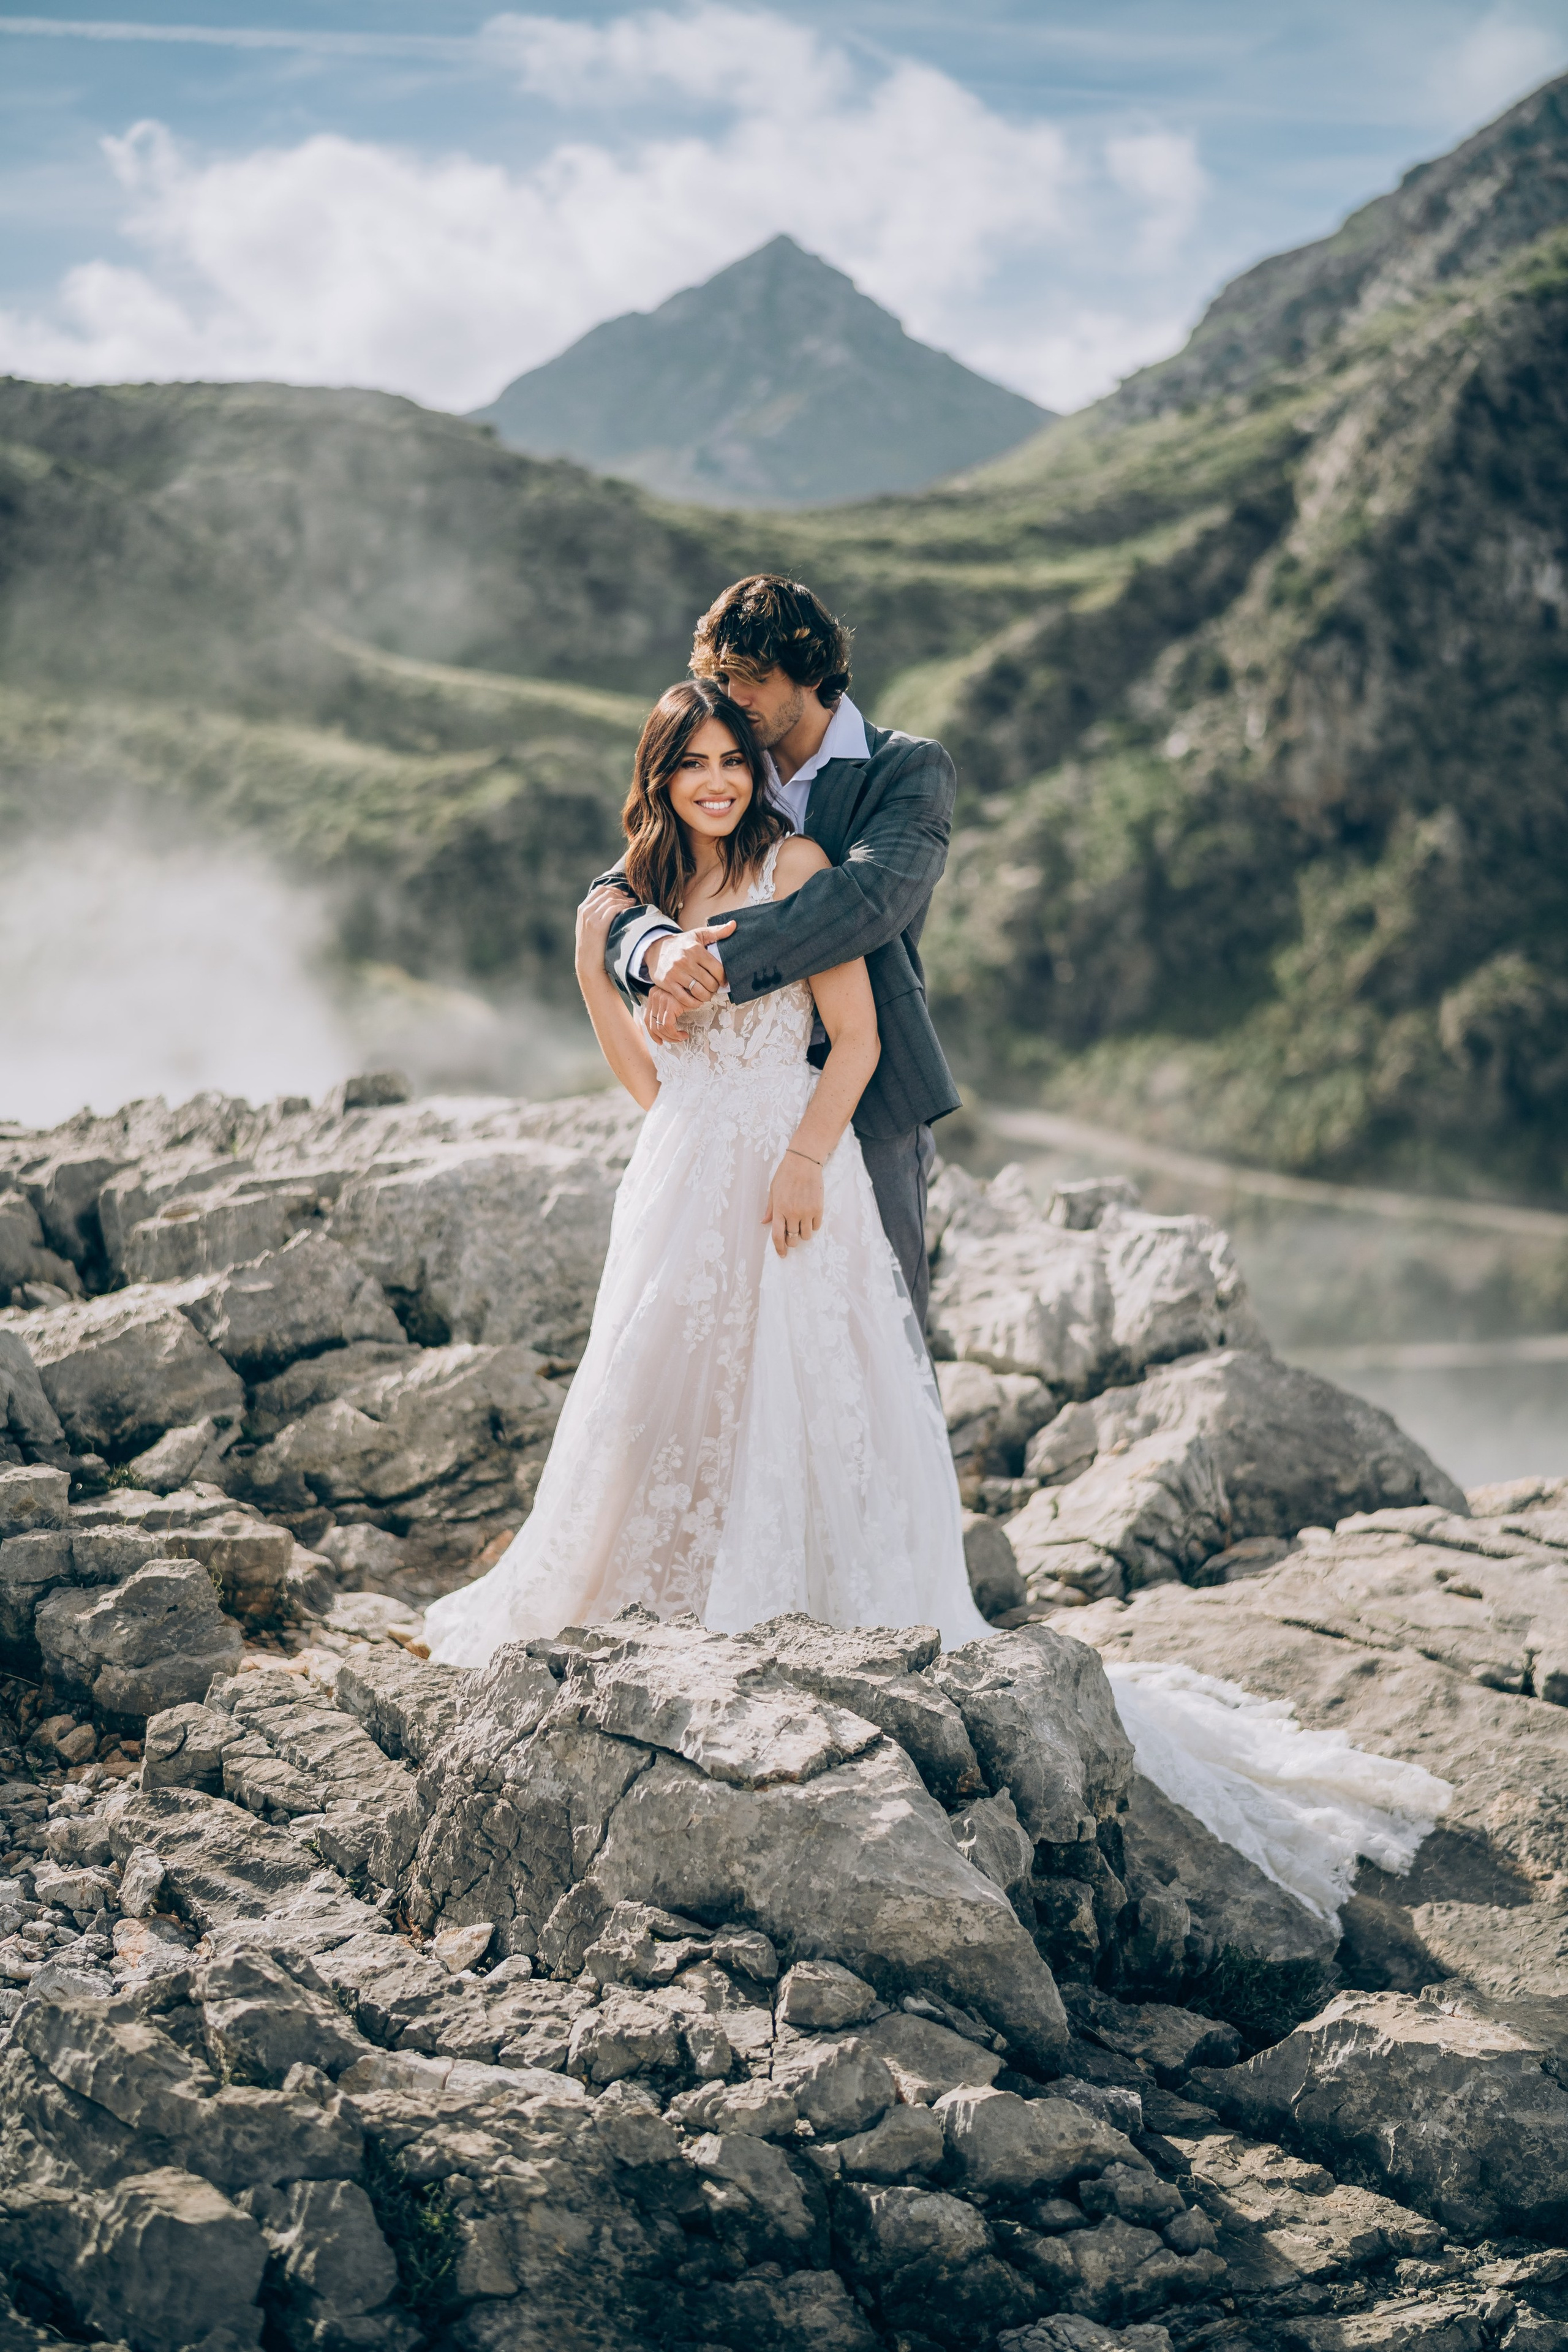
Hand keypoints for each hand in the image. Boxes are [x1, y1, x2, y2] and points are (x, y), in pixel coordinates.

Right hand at [574, 881, 633, 978]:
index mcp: (582, 908)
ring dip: (624, 900)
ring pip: (611, 899)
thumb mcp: (590, 926)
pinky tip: (630, 909)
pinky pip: (613, 908)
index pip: (600, 889)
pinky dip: (624, 906)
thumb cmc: (594, 946)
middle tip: (631, 899)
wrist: (589, 963)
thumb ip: (597, 913)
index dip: (614, 889)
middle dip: (621, 894)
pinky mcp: (598, 925)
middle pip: (607, 892)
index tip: (624, 894)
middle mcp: (585, 910)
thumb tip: (613, 903)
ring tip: (633, 904)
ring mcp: (590, 917)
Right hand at [645, 921, 734, 1041]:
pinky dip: (694, 1003)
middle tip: (713, 987)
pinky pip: (684, 998)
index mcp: (696, 950)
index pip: (717, 969)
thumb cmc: (681, 944)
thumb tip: (734, 925)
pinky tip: (696, 999)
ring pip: (698, 992)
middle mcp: (685, 961)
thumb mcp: (698, 935)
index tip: (723, 981)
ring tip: (706, 994)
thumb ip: (717, 932)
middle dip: (714, 988)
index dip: (723, 979)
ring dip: (706, 996)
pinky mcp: (668, 983)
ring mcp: (676, 973)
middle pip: (709, 983)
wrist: (656, 949)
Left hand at [763, 1148, 824, 1258]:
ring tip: (802, 1223)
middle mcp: (793, 1213)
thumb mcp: (773, 1190)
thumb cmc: (786, 1174)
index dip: (779, 1248)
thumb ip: (770, 1209)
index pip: (777, 1236)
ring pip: (806, 1235)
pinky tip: (810, 1217)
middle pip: (793, 1239)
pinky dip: (813, 1225)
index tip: (782, 1254)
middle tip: (792, 1234)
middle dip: (792, 1241)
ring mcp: (806, 1212)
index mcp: (779, 1209)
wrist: (804, 1162)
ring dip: (803, 1233)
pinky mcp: (818, 1208)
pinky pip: (816, 1227)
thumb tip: (765, 1222)